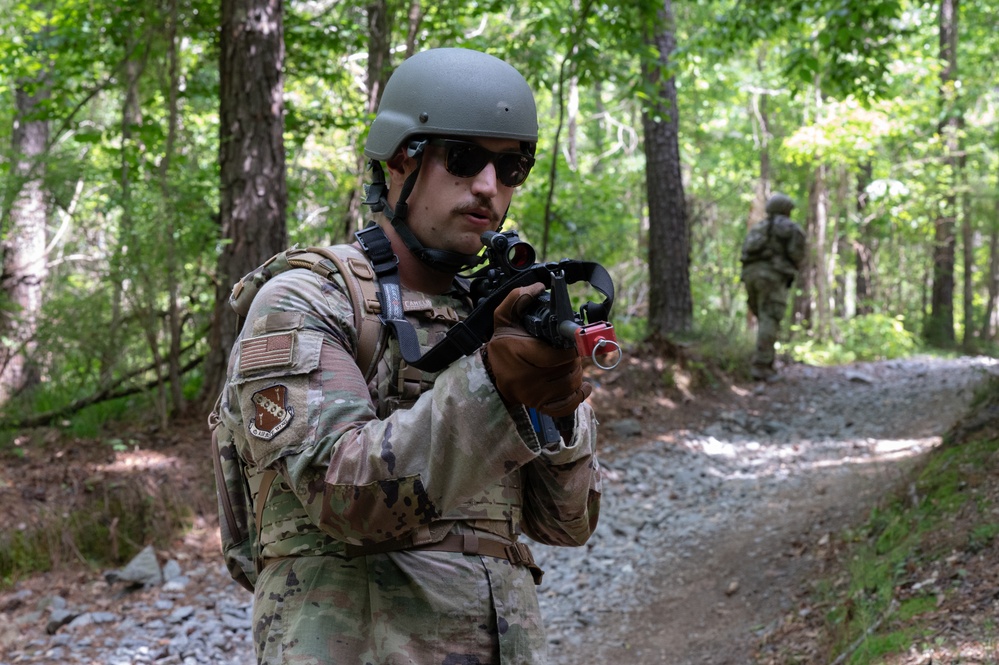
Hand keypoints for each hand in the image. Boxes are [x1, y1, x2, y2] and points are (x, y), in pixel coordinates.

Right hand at [483, 283, 591, 417]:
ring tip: (571, 364)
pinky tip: (583, 385)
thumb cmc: (504, 344)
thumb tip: (538, 287)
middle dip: (574, 358)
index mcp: (519, 354)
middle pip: (567, 369)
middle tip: (571, 351)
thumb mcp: (504, 317)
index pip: (556, 356)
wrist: (493, 373)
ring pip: (570, 385)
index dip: (572, 349)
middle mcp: (525, 378)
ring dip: (577, 373)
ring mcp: (533, 395)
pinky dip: (579, 395)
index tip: (574, 341)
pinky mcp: (539, 406)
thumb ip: (518, 298)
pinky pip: (567, 405)